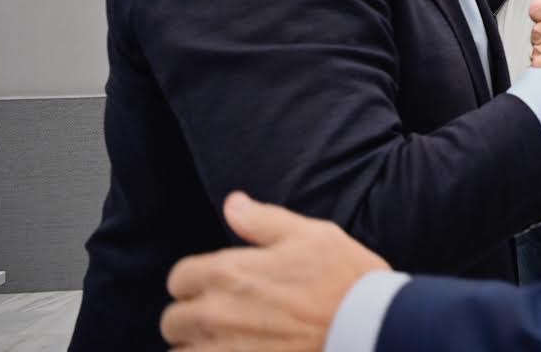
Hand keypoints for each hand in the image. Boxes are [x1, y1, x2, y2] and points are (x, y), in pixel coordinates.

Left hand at [161, 192, 387, 350]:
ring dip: (198, 348)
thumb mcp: (309, 234)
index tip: (217, 286)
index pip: (179, 278)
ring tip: (227, 343)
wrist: (367, 326)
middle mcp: (215, 312)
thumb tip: (232, 203)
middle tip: (223, 317)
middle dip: (192, 317)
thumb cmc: (342, 277)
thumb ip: (261, 220)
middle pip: (173, 320)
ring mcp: (223, 350)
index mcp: (227, 271)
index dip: (197, 280)